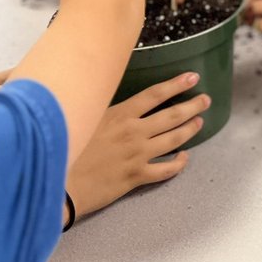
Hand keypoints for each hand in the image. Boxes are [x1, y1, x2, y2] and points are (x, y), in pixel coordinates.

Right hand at [65, 72, 208, 222]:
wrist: (56, 183)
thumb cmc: (63, 148)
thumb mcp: (84, 119)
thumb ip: (105, 109)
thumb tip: (120, 100)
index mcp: (120, 115)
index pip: (155, 94)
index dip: (176, 84)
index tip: (192, 77)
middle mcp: (133, 132)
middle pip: (172, 115)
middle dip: (192, 106)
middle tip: (206, 100)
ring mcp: (137, 155)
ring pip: (174, 139)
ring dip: (190, 129)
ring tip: (199, 122)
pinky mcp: (136, 176)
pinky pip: (166, 169)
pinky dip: (178, 163)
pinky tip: (184, 157)